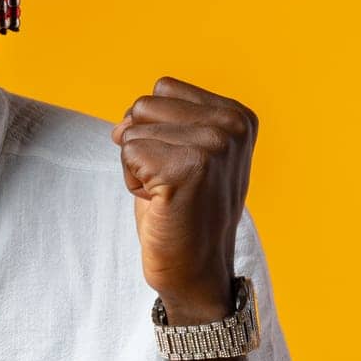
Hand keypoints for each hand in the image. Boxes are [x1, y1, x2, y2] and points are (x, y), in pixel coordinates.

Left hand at [111, 77, 256, 322]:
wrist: (196, 271)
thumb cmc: (183, 211)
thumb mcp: (185, 153)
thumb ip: (166, 122)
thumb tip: (123, 121)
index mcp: (238, 115)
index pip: (162, 89)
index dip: (154, 129)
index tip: (179, 164)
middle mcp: (231, 125)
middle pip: (142, 106)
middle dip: (141, 145)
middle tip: (170, 182)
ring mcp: (213, 145)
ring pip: (131, 130)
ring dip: (136, 165)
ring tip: (166, 193)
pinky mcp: (188, 168)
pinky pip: (127, 153)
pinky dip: (132, 182)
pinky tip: (160, 204)